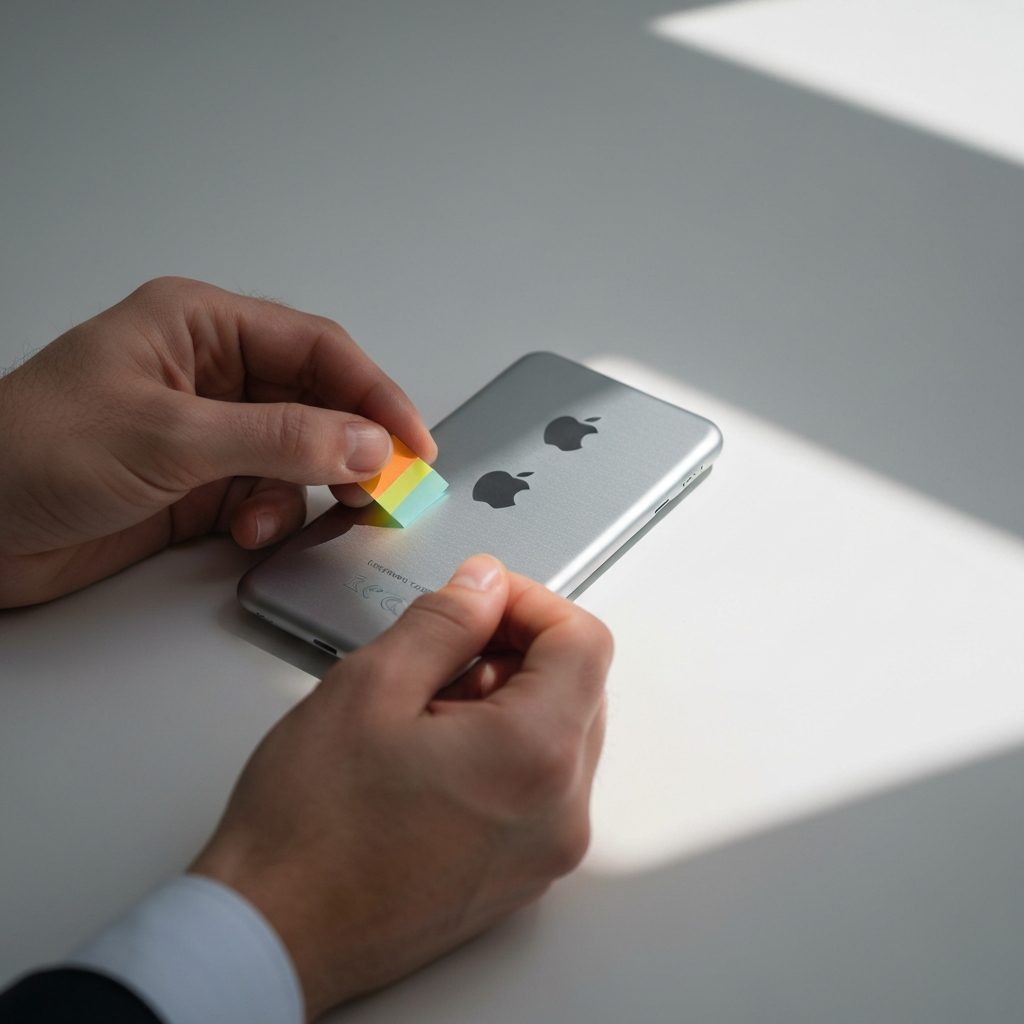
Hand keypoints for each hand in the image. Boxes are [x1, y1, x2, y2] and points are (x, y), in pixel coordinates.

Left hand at [0, 277, 434, 606]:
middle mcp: (210, 376)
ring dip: (304, 490)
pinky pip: (265, 496)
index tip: (412, 441)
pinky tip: (245, 533)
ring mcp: (206, 434)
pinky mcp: (197, 485)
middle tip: (384, 486)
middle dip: (350, 446)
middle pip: (316, 401)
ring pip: (297, 455)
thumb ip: (278, 438)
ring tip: (293, 515)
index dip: (374, 393)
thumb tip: (364, 442)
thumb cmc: (28, 450)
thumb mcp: (168, 436)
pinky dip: (270, 518)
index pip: (316, 349)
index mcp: (200, 327)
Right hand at [191, 555, 611, 1018]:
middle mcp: (560, 812)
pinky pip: (540, 788)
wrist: (276, 932)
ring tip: (428, 707)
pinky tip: (434, 754)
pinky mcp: (521, 876)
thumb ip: (444, 620)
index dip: (532, 601)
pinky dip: (504, 751)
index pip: (583, 642)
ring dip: (509, 700)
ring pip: (559, 737)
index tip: (483, 597)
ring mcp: (545, 852)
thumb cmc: (309, 828)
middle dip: (519, 649)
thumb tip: (483, 586)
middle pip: (579, 688)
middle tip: (448, 645)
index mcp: (536, 756)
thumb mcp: (371, 686)